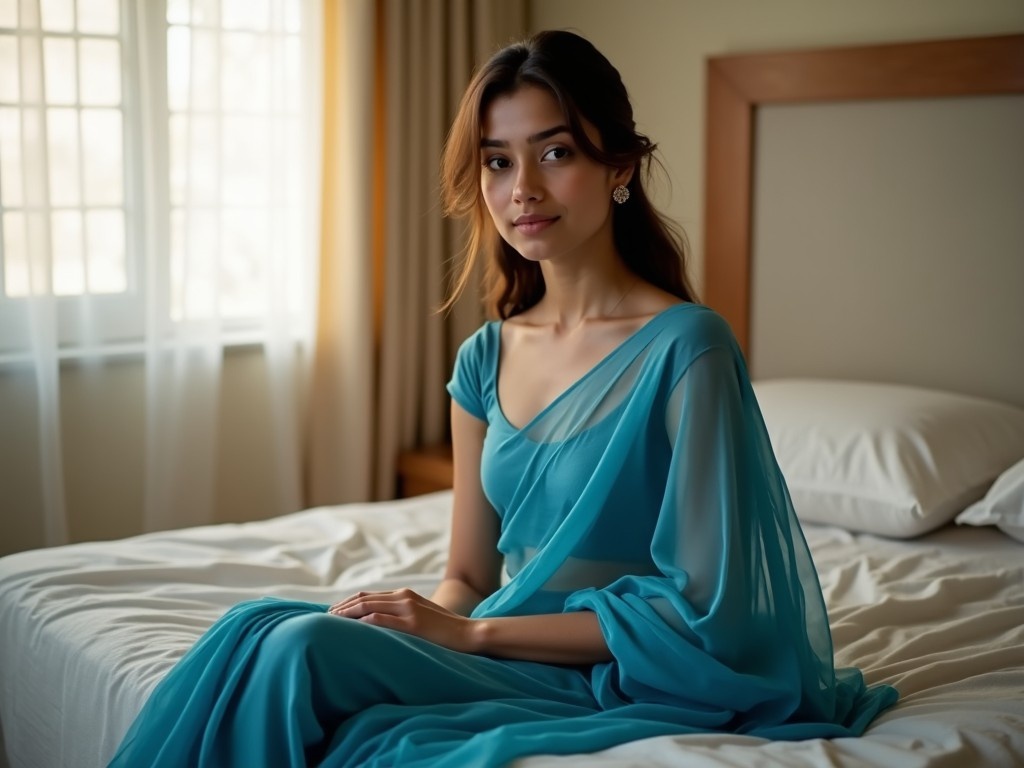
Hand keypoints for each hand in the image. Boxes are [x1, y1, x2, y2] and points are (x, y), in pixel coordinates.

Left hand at [328, 588, 476, 652]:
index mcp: (405, 595)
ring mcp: (408, 609)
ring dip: (348, 613)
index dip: (349, 603)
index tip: (333, 612)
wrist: (468, 633)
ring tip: (332, 622)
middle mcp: (404, 597)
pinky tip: (352, 628)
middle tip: (326, 617)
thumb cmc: (445, 629)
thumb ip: (403, 615)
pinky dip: (364, 622)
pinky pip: (382, 620)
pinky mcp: (413, 623)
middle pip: (364, 599)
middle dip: (343, 607)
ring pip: (369, 607)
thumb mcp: (421, 616)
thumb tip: (381, 625)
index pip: (369, 596)